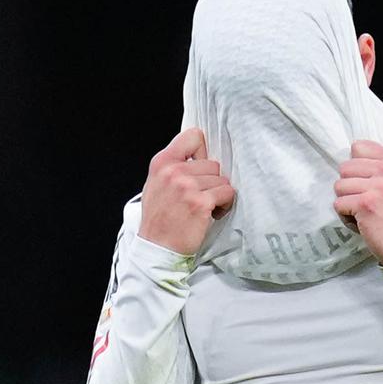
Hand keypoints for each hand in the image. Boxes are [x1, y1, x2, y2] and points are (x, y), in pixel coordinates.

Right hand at [138, 128, 235, 255]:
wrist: (157, 247)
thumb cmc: (158, 218)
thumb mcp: (156, 183)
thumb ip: (173, 166)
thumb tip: (199, 155)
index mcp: (162, 162)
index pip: (193, 136)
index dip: (202, 151)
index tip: (200, 165)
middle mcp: (174, 171)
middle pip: (212, 163)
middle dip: (210, 180)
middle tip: (200, 196)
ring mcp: (188, 186)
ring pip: (221, 179)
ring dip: (217, 194)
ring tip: (204, 206)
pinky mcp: (201, 202)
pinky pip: (227, 193)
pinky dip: (224, 204)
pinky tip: (212, 213)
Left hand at [333, 140, 382, 265]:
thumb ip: (382, 164)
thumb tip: (354, 151)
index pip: (358, 147)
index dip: (356, 168)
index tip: (367, 182)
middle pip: (345, 168)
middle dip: (350, 186)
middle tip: (367, 201)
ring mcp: (377, 186)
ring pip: (339, 186)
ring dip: (347, 202)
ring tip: (364, 212)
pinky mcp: (365, 203)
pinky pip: (338, 204)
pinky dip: (345, 216)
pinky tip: (362, 221)